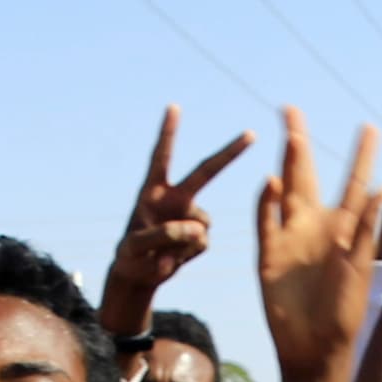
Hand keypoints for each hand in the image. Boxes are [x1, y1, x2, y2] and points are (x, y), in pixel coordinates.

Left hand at [111, 108, 255, 295]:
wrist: (138, 274)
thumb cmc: (130, 255)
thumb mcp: (134, 247)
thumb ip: (161, 236)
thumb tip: (198, 231)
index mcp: (152, 190)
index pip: (161, 157)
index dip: (167, 133)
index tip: (173, 107)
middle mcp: (175, 197)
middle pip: (205, 171)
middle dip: (229, 153)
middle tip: (251, 134)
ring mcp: (190, 215)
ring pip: (200, 224)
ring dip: (181, 242)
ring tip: (158, 253)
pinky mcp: (200, 236)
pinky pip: (201, 243)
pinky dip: (185, 255)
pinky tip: (170, 259)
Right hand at [255, 109, 381, 376]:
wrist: (313, 347)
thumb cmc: (345, 313)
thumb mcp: (361, 269)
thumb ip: (367, 230)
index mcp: (345, 229)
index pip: (355, 183)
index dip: (362, 156)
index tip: (370, 127)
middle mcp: (315, 226)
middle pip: (306, 174)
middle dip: (299, 142)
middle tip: (291, 110)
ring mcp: (290, 237)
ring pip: (284, 190)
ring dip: (284, 163)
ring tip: (287, 133)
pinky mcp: (268, 254)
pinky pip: (265, 221)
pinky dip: (266, 202)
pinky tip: (269, 181)